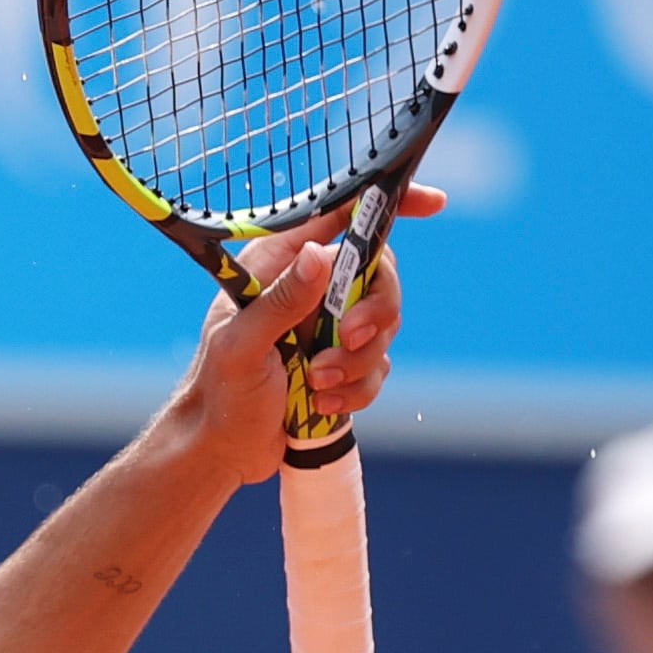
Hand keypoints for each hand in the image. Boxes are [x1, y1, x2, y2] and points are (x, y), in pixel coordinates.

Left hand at [164, 188, 441, 490]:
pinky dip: (357, 388)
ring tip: (317, 383)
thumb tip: (318, 254)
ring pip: (384, 326)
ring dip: (359, 360)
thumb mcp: (240, 344)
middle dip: (376, 311)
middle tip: (348, 338)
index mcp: (280, 265)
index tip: (433, 204)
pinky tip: (322, 403)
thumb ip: (280, 301)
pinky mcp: (344, 363)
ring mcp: (330, 327)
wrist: (223, 447)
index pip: (341, 217)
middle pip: (380, 275)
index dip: (387, 205)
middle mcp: (310, 289)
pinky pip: (378, 367)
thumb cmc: (218, 390)